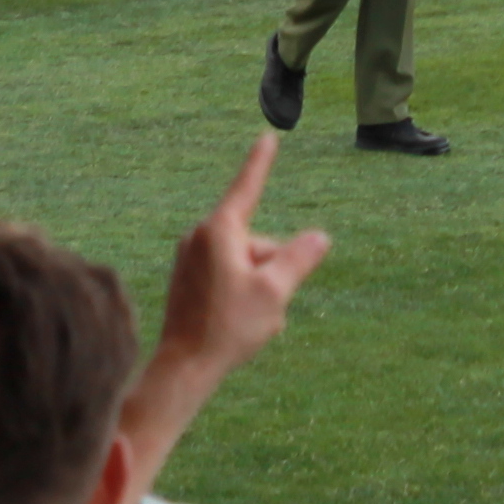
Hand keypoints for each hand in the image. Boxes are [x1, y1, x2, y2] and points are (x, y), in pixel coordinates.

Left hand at [157, 134, 332, 386]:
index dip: (261, 163)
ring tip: (251, 322)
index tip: (267, 137)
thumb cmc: (229, 327)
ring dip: (259, 286)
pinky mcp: (186, 278)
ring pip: (242, 262)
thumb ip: (298, 258)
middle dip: (271, 268)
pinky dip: (241, 294)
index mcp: (219, 231)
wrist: (184, 366)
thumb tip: (319, 236)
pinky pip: (226, 276)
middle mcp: (199, 237)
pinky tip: (238, 324)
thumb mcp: (274, 292)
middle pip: (255, 241)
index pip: (247, 187)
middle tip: (266, 308)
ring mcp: (189, 258)